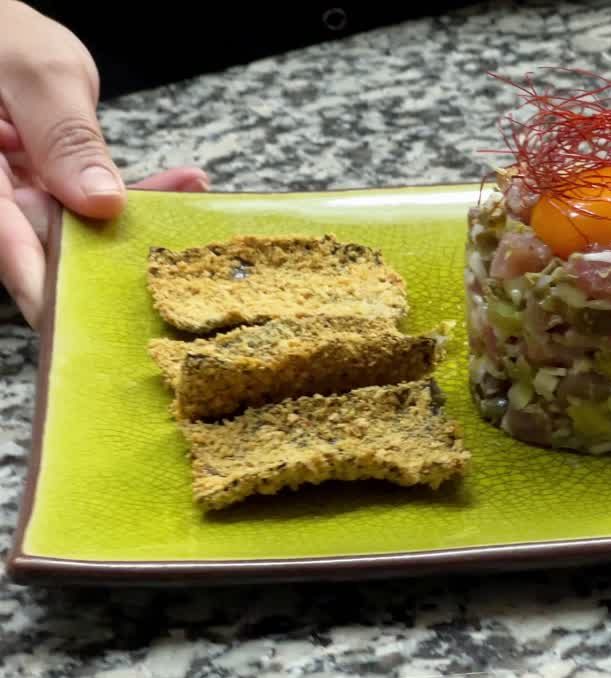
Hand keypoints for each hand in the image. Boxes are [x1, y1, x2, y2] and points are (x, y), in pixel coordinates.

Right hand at [0, 1, 207, 327]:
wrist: (0, 30)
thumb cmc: (1, 38)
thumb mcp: (37, 74)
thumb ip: (65, 137)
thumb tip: (101, 202)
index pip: (7, 241)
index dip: (45, 284)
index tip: (84, 313)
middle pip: (47, 246)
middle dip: (109, 260)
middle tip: (169, 273)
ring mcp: (23, 194)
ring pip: (80, 225)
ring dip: (138, 219)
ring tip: (191, 203)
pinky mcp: (48, 187)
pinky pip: (92, 199)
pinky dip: (136, 191)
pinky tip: (182, 182)